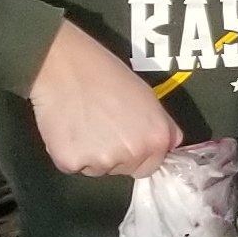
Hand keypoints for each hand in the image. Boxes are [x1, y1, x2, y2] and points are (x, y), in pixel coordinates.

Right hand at [29, 19, 179, 180]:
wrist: (66, 67)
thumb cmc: (108, 77)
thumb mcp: (149, 99)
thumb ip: (163, 127)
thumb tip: (171, 146)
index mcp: (157, 140)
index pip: (149, 167)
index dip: (135, 154)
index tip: (122, 138)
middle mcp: (134, 154)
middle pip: (122, 170)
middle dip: (113, 155)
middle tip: (99, 126)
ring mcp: (102, 161)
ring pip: (96, 169)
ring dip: (89, 154)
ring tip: (83, 122)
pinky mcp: (71, 162)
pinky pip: (71, 166)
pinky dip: (67, 152)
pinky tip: (67, 128)